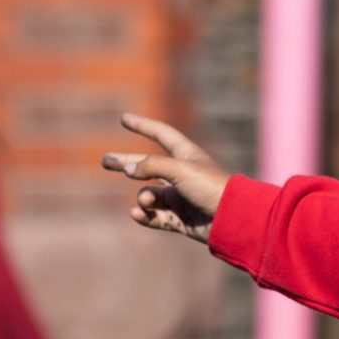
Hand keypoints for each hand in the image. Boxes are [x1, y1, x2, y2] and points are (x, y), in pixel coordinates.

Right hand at [101, 113, 228, 242]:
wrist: (232, 219)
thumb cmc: (210, 187)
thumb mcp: (179, 169)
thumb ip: (151, 166)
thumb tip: (128, 169)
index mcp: (186, 155)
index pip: (161, 134)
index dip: (143, 126)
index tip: (123, 118)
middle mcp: (182, 174)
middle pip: (147, 165)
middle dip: (126, 163)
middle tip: (105, 161)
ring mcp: (180, 197)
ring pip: (149, 194)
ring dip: (144, 197)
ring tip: (147, 201)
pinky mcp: (180, 219)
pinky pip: (154, 216)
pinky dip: (145, 215)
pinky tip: (138, 213)